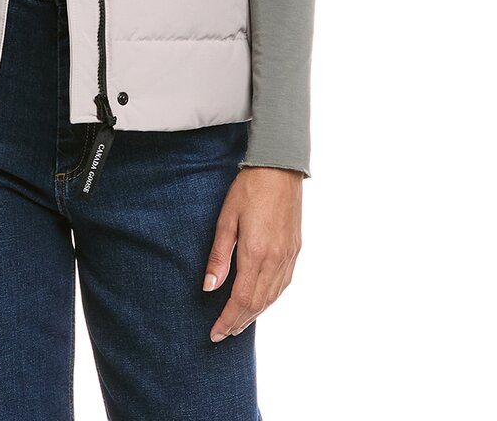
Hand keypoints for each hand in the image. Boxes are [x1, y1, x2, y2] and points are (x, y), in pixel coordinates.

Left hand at [202, 166, 302, 341]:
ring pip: (272, 297)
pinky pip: (282, 285)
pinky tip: (260, 302)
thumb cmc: (248, 190)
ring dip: (254, 314)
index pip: (241, 299)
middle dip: (239, 322)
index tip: (215, 333)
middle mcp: (275, 260)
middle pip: (257, 304)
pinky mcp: (295, 251)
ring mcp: (288, 257)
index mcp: (256, 254)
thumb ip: (219, 256)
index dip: (227, 319)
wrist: (279, 169)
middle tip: (223, 334)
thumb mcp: (226, 219)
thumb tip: (210, 287)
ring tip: (238, 323)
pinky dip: (269, 299)